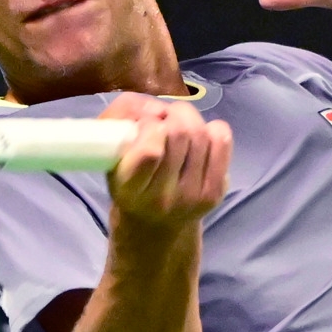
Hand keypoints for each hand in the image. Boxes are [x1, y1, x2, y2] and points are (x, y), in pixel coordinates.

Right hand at [98, 93, 232, 228]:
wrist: (153, 223)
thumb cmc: (127, 178)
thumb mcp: (110, 150)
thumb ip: (121, 117)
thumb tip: (158, 108)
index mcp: (129, 189)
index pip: (151, 151)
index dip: (150, 125)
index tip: (144, 125)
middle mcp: (161, 198)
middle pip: (179, 133)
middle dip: (171, 115)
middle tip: (163, 120)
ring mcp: (192, 197)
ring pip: (200, 132)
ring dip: (188, 119)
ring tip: (177, 127)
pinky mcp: (214, 193)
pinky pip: (221, 140)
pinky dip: (212, 129)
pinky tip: (199, 138)